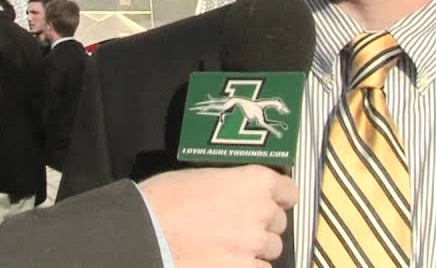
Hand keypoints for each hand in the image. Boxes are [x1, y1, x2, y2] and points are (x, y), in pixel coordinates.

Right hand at [140, 165, 297, 267]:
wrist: (146, 231)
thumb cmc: (166, 198)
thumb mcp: (205, 176)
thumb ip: (231, 185)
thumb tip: (236, 194)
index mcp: (254, 181)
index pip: (289, 191)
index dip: (280, 197)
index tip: (272, 200)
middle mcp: (261, 211)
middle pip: (279, 222)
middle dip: (263, 224)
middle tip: (240, 224)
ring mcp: (253, 245)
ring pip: (272, 249)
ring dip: (257, 247)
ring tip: (232, 246)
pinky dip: (247, 266)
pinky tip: (227, 261)